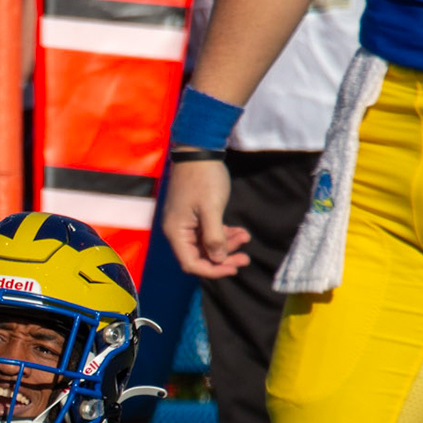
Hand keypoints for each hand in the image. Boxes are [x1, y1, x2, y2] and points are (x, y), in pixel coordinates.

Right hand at [160, 159, 251, 278]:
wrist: (198, 152)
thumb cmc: (203, 178)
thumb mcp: (211, 208)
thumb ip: (214, 236)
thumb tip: (218, 259)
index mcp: (177, 232)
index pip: (191, 263)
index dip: (212, 270)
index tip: (234, 267)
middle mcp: (178, 231)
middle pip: (200, 256)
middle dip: (223, 259)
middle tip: (246, 259)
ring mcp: (187, 224)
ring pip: (207, 245)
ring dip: (227, 245)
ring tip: (246, 238)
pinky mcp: (195, 216)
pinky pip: (209, 233)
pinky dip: (224, 234)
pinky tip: (241, 231)